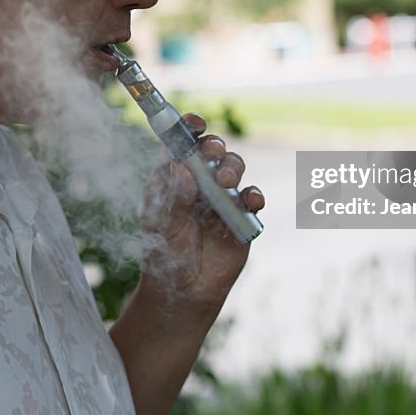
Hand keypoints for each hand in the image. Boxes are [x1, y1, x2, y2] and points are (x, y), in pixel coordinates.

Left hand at [140, 113, 264, 311]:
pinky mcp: (242, 216)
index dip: (189, 128)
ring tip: (226, 180)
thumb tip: (182, 167)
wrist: (184, 290)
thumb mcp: (161, 226)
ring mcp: (222, 197)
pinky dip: (254, 195)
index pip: (181, 143)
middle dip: (215, 146)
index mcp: (174, 176)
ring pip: (234, 168)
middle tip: (213, 153)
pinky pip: (253, 198)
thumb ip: (172, 197)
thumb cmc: (165, 253)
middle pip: (213, 151)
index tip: (195, 124)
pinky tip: (250, 201)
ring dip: (233, 168)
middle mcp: (199, 181)